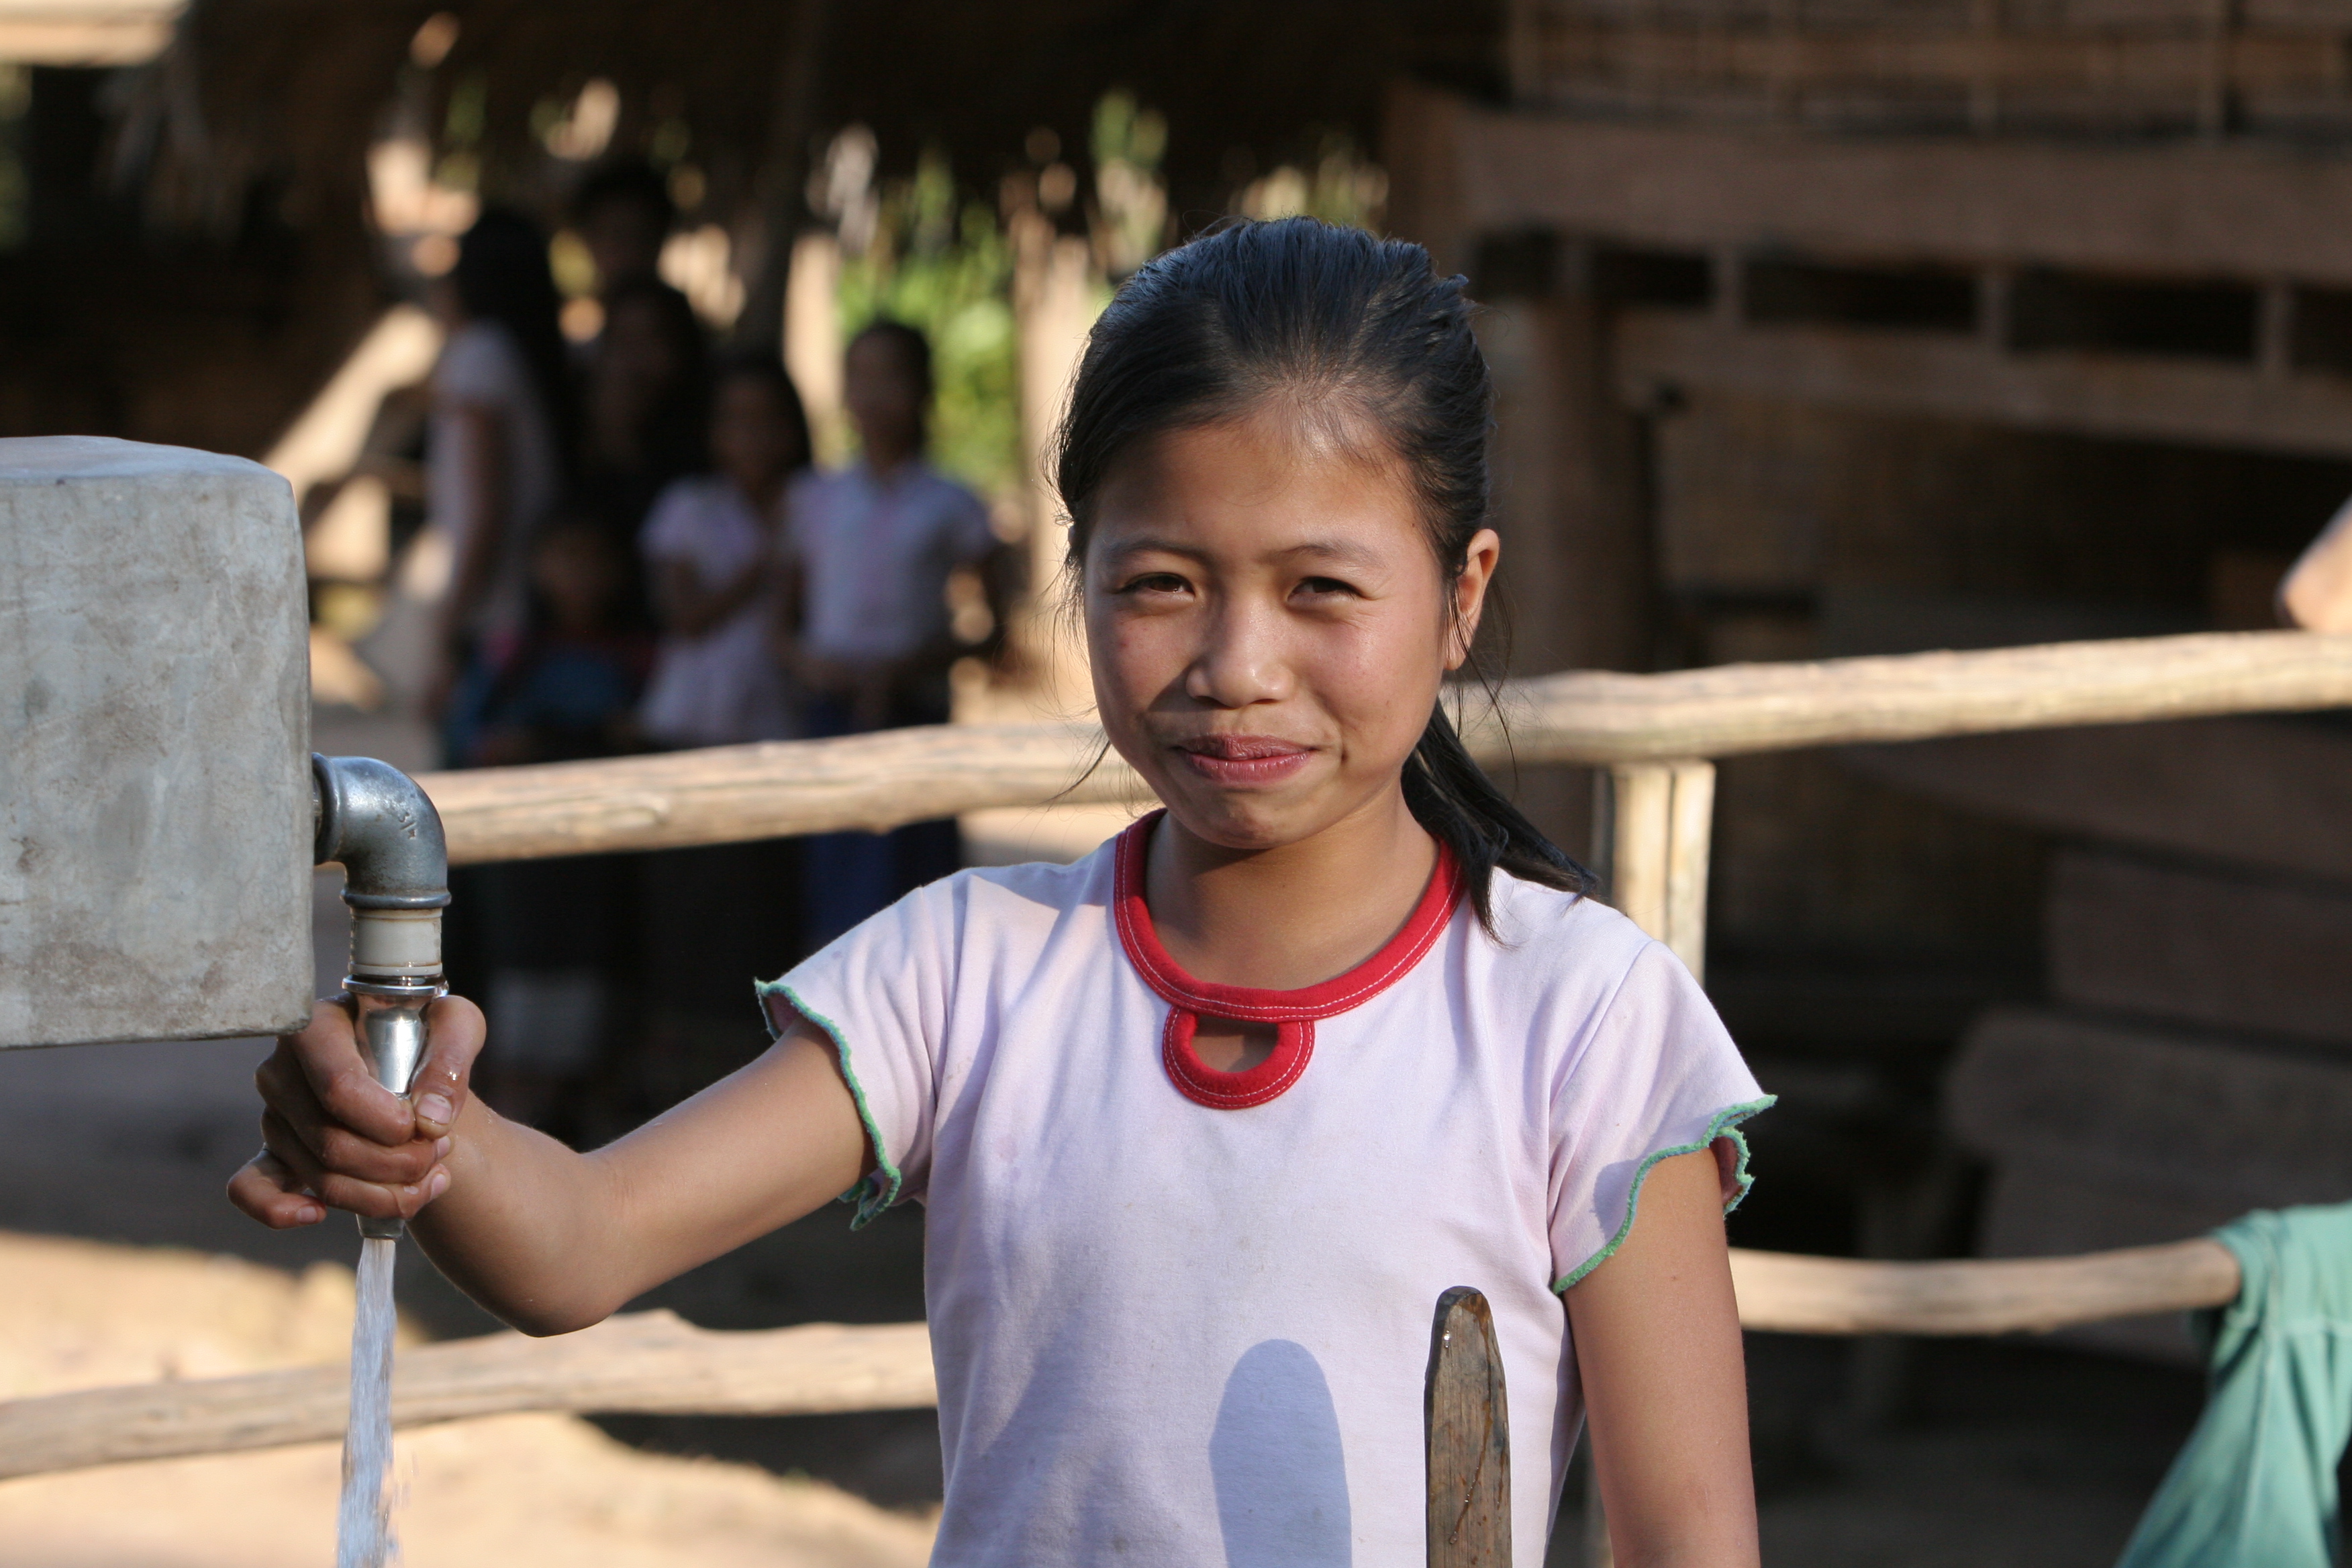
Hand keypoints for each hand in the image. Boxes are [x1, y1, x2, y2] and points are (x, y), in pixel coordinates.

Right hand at [228, 995, 486, 1229]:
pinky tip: (317, 1214)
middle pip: (332, 1143)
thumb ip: (450, 1061)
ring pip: (319, 1177)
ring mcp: (274, 1114)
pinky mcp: (273, 1151)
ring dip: (382, 1193)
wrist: (412, 1063)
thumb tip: (430, 1119)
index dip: (387, 1123)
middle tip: (440, 1151)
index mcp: (316, 1027)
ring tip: (429, 1175)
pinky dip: (281, 1211)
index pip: (339, 1088)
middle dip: (398, 1163)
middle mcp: (283, 1070)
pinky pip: (251, 1189)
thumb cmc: (427, 1036)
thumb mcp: (455, 1026)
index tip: (428, 1128)